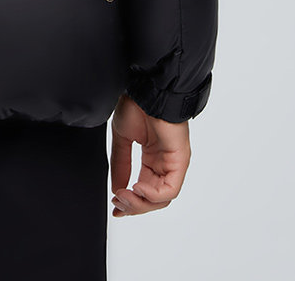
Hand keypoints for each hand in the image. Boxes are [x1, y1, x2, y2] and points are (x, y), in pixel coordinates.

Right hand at [110, 93, 190, 215]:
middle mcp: (165, 163)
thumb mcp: (122, 139)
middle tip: (117, 202)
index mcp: (153, 159)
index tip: (115, 205)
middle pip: (153, 199)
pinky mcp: (179, 160)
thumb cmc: (136, 105)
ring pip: (162, 198)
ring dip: (141, 202)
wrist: (145, 88)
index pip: (144, 190)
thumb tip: (117, 188)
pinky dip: (153, 195)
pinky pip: (170, 189)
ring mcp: (173, 163)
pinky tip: (137, 188)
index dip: (130, 202)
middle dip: (133, 205)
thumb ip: (121, 165)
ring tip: (124, 196)